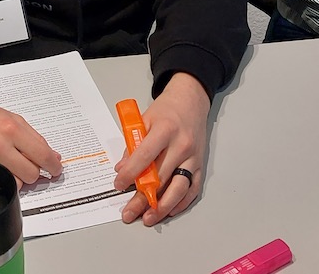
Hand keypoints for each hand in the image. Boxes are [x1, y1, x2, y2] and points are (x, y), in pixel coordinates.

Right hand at [0, 88, 61, 184]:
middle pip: (32, 174)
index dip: (54, 165)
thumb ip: (34, 138)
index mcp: (12, 129)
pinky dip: (3, 180)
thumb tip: (53, 157)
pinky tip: (1, 170)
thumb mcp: (13, 118)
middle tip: (29, 165)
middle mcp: (0, 145)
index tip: (56, 168)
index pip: (43, 155)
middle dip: (34, 171)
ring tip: (11, 166)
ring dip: (18, 178)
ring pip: (17, 184)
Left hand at [112, 72, 209, 226]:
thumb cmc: (166, 110)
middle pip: (161, 177)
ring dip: (163, 206)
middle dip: (143, 198)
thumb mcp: (144, 119)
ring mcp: (193, 157)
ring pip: (179, 187)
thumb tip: (122, 169)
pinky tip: (168, 211)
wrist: (191, 101)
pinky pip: (192, 188)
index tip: (118, 185)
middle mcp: (181, 145)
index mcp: (165, 130)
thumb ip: (133, 144)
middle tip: (129, 213)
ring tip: (149, 218)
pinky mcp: (200, 164)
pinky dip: (181, 202)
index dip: (130, 174)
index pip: (145, 156)